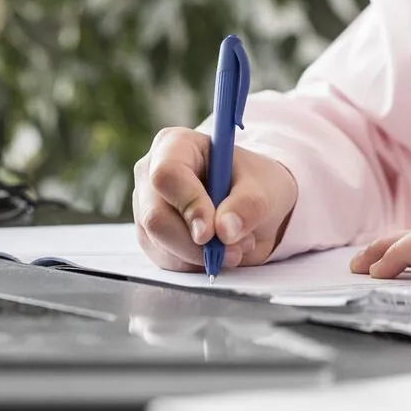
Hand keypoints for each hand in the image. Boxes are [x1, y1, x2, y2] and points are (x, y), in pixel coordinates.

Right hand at [131, 126, 297, 271]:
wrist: (253, 205)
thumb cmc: (254, 184)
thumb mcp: (264, 187)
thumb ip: (247, 205)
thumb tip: (224, 230)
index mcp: (175, 145)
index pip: (167, 174)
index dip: (188, 204)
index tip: (212, 231)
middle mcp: (151, 174)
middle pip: (155, 216)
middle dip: (195, 243)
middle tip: (233, 250)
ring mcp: (146, 207)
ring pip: (158, 243)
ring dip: (200, 256)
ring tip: (236, 247)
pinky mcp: (150, 237)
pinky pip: (165, 260)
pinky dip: (195, 265)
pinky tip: (219, 253)